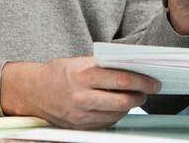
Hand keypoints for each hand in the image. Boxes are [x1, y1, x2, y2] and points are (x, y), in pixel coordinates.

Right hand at [0, 57, 160, 129]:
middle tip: (149, 91)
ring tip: (136, 97)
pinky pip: (107, 122)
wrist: (33, 92)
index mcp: (83, 75)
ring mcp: (81, 114)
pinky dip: (118, 114)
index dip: (142, 81)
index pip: (121, 79)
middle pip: (122, 100)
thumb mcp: (80, 62)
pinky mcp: (80, 126)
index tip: (154, 81)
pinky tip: (121, 106)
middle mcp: (82, 97)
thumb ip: (104, 66)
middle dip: (141, 96)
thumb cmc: (59, 73)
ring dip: (131, 106)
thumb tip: (132, 67)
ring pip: (117, 113)